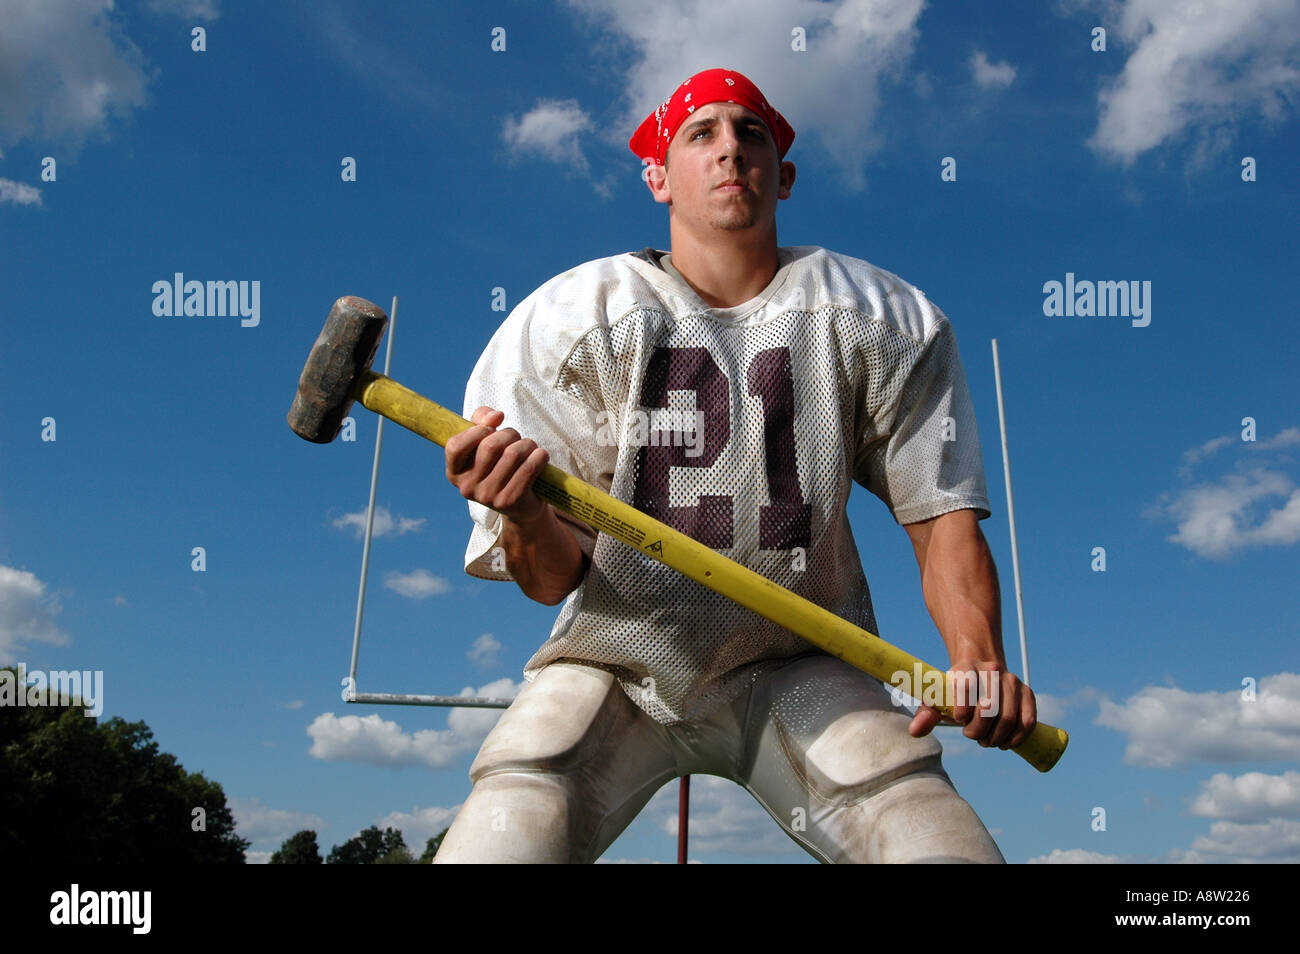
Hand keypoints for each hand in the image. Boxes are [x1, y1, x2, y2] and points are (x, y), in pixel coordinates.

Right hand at [444, 406, 550, 524]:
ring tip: (530, 449)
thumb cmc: (500, 465)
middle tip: (517, 439)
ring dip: (528, 444)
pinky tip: (540, 457)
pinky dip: (539, 456)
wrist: (521, 504)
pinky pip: (529, 468)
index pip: (455, 446)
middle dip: (510, 434)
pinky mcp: (510, 501)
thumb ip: (481, 419)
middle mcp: (467, 487)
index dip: (475, 431)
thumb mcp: (484, 442)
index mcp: (455, 473)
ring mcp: (488, 497)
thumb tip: (496, 416)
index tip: (491, 428)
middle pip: (491, 446)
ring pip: (513, 454)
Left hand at [908, 661, 1036, 750]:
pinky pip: (1028, 720)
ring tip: (986, 740)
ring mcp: (1011, 680)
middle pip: (989, 708)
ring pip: (1008, 717)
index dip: (962, 709)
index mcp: (966, 667)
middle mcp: (991, 670)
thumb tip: (915, 732)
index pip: (965, 685)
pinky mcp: (1027, 692)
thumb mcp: (937, 698)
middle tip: (971, 735)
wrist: (979, 669)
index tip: (959, 720)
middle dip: (978, 730)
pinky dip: (1017, 737)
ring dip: (996, 737)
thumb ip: (927, 714)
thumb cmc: (954, 690)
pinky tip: (1005, 743)